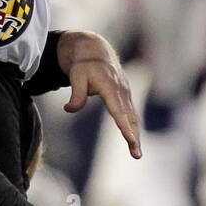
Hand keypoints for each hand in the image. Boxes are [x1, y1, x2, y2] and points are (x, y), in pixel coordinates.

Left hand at [58, 31, 141, 158]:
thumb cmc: (84, 64)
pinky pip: (131, 114)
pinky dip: (133, 127)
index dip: (124, 126)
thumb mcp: (76, 75)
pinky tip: (133, 140)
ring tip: (136, 153)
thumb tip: (69, 109)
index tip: (130, 139)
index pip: (118, 110)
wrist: (95, 50)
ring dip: (135, 135)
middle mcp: (122, 91)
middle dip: (134, 137)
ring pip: (133, 117)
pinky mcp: (125, 96)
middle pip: (130, 117)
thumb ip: (76, 94)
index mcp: (110, 86)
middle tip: (136, 155)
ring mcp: (126, 93)